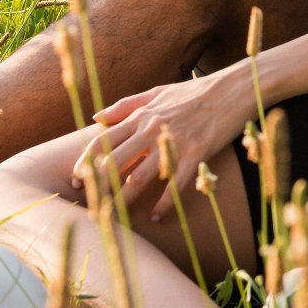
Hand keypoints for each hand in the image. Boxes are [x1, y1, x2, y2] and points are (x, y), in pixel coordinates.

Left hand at [74, 72, 252, 219]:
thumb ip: (125, 106)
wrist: (232, 89)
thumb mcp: (157, 92)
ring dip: (124, 200)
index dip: (86, 161)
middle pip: (115, 163)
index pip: (103, 140)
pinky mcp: (194, 155)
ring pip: (139, 178)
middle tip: (88, 204)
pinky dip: (164, 204)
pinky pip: (174, 186)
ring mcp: (173, 143)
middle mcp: (151, 130)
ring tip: (114, 218)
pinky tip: (157, 218)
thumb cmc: (193, 92)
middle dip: (98, 185)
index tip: (75, 178)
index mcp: (140, 116)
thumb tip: (96, 118)